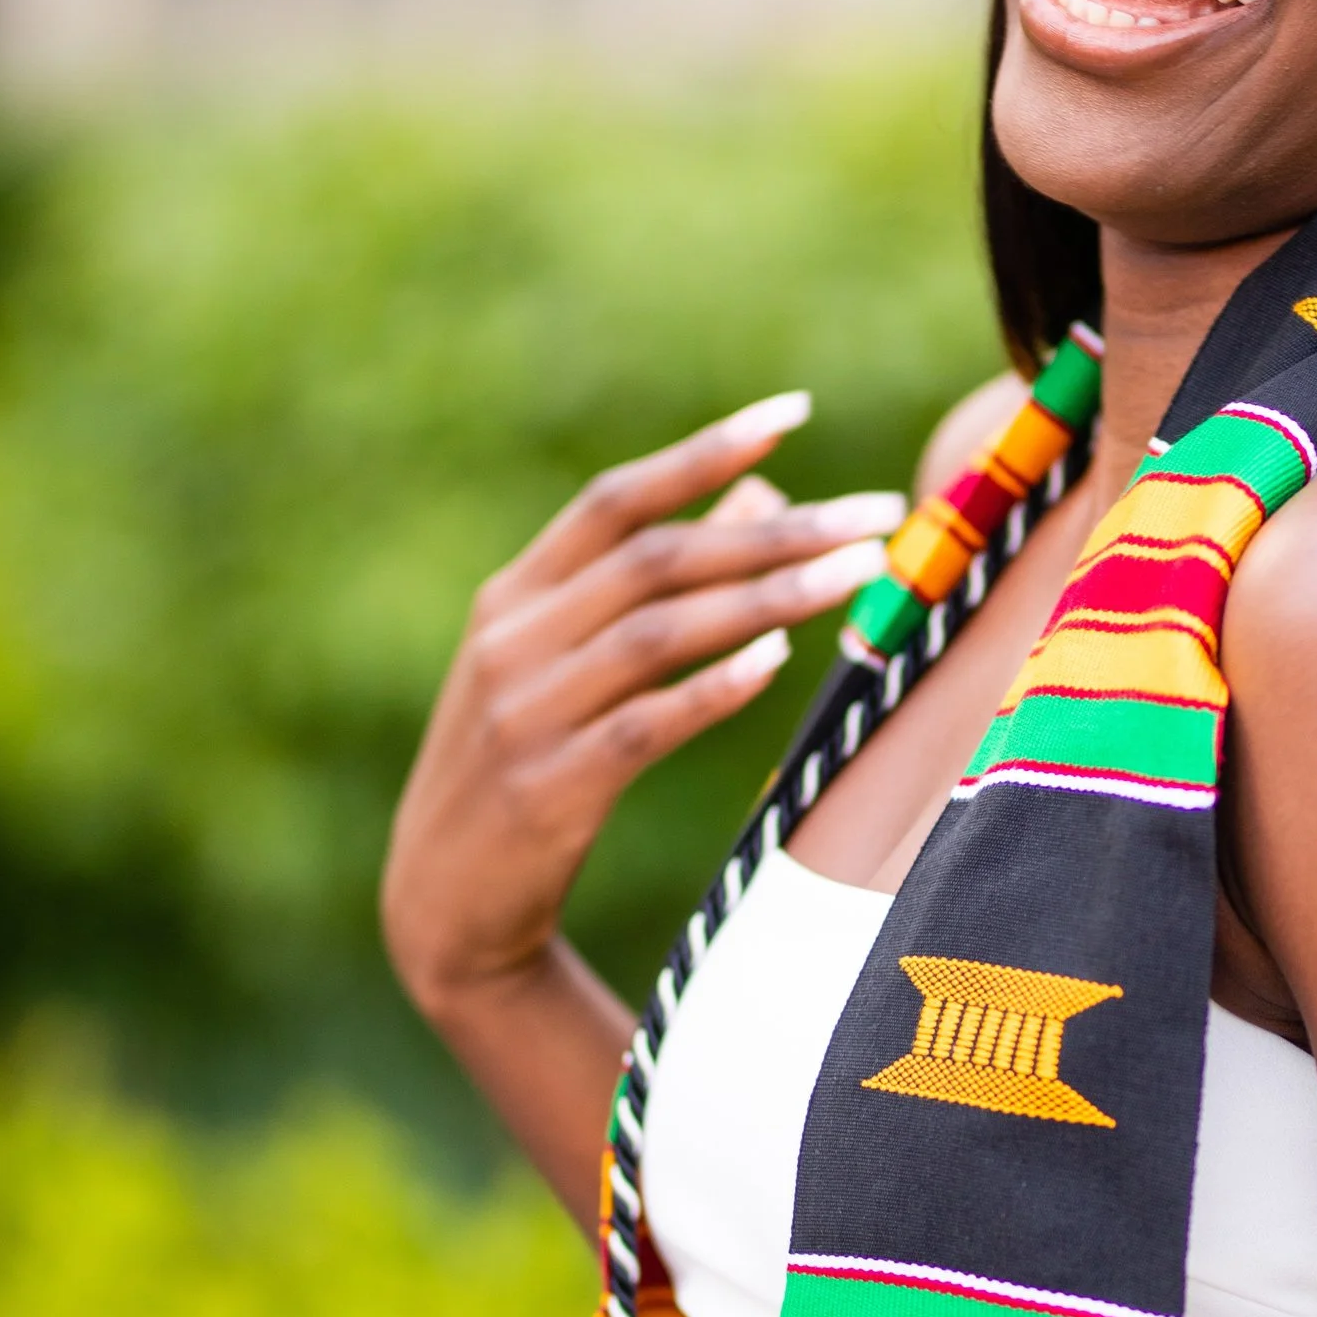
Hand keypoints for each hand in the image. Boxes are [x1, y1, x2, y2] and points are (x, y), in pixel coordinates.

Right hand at [382, 390, 899, 1028]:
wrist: (442, 904)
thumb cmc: (527, 766)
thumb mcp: (566, 666)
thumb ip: (658, 583)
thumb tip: (765, 494)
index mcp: (512, 597)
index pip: (615, 500)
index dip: (704, 451)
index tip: (796, 412)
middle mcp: (510, 641)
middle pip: (655, 559)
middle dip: (776, 531)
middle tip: (875, 514)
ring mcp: (522, 714)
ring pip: (657, 634)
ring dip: (768, 597)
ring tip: (859, 574)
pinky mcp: (547, 790)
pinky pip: (642, 726)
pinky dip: (710, 688)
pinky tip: (778, 658)